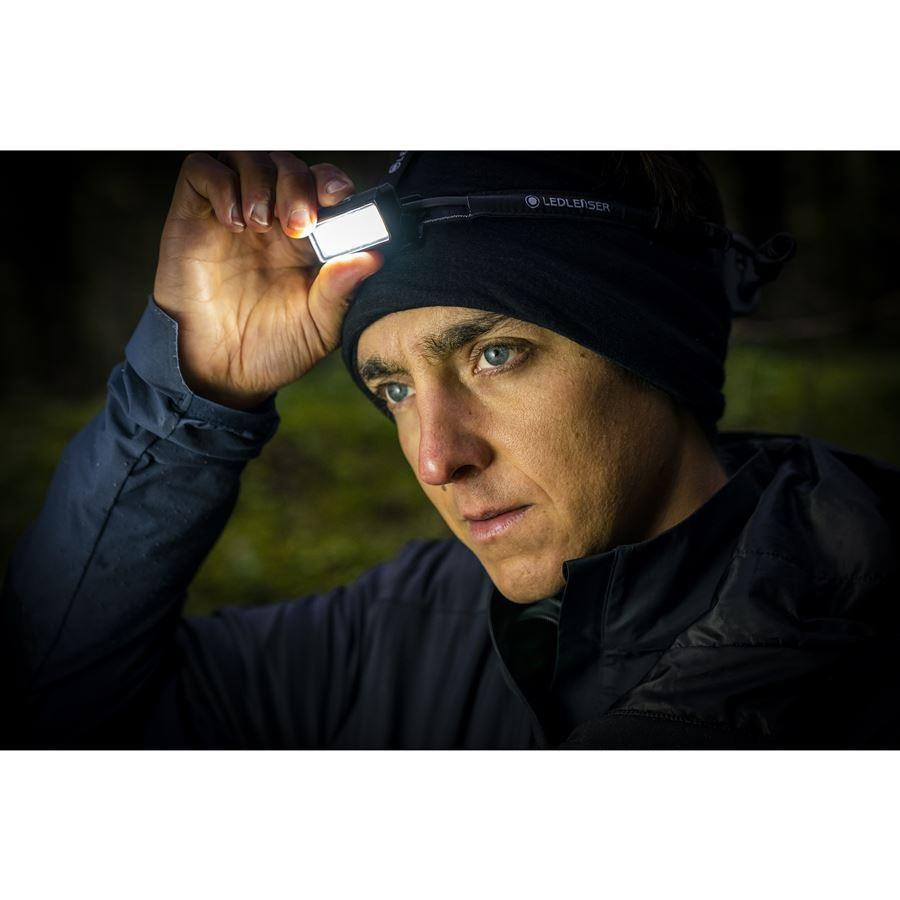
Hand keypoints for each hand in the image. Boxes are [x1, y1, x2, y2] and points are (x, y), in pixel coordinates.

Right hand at [153, 151, 383, 407]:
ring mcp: (233, 215)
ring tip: (259, 225)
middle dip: (298, 184)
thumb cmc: (272, 349)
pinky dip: (222, 184)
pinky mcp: (194, 215)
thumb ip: (342, 290)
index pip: (324, 187)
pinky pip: (203, 168)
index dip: (332, 184)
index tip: (338, 200)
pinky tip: (233, 222)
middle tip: (297, 224)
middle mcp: (272, 221)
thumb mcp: (319, 326)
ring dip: (261, 181)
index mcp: (307, 241)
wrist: (219, 372)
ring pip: (249, 157)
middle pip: (289, 165)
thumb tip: (373, 257)